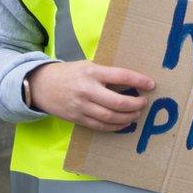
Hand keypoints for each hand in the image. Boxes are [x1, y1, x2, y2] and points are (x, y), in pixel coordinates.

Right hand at [28, 61, 153, 131]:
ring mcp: (82, 106)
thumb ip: (106, 73)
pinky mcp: (77, 118)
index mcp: (92, 72)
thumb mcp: (88, 65)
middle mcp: (87, 90)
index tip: (151, 84)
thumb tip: (132, 80)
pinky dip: (114, 126)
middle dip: (135, 104)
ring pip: (110, 117)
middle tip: (144, 102)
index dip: (138, 81)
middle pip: (117, 102)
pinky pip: (100, 126)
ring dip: (127, 117)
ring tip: (136, 114)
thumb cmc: (70, 73)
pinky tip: (123, 123)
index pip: (121, 76)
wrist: (42, 85)